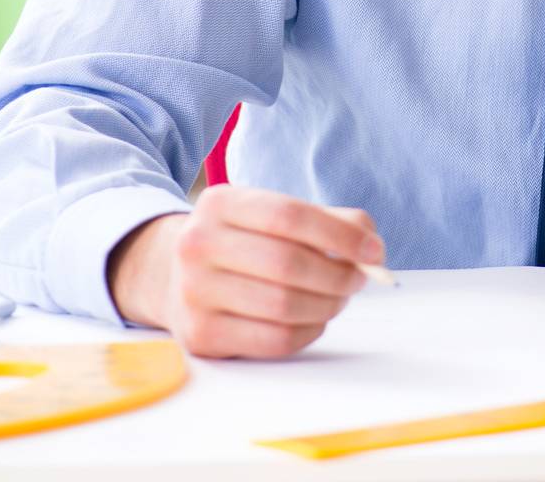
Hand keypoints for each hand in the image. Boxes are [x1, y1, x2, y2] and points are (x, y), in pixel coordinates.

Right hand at [106, 185, 384, 359]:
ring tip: (338, 297)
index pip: (289, 215)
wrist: (170, 273)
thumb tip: (370, 246)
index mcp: (220, 202)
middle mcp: (198, 244)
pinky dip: (309, 332)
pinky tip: (314, 319)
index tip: (374, 250)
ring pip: (283, 306)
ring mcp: (194, 293)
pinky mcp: (201, 336)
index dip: (339, 235)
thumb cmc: (240, 240)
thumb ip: (326, 221)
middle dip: (338, 275)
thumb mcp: (270, 214)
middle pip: (288, 264)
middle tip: (360, 278)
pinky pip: (274, 341)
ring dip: (327, 305)